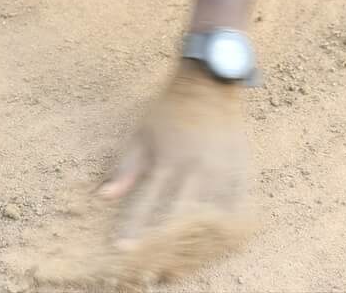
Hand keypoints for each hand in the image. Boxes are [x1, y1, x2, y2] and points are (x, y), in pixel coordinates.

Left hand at [99, 60, 250, 245]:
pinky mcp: (240, 169)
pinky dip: (228, 224)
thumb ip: (126, 165)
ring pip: (209, 216)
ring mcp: (220, 171)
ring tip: (183, 260)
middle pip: (177, 215)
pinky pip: (237, 205)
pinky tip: (220, 239)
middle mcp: (194, 168)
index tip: (122, 248)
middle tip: (152, 263)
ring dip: (196, 238)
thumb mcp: (140, 131)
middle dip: (163, 240)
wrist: (209, 82)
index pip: (146, 202)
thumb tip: (105, 195)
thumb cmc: (169, 108)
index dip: (134, 227)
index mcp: (167, 159)